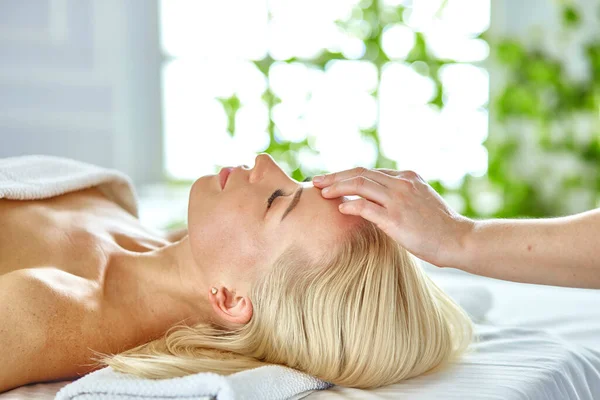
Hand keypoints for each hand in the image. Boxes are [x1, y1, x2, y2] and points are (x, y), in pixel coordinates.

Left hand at [312, 167, 473, 267]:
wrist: (459, 240)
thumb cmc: (439, 227)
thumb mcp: (420, 201)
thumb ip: (399, 196)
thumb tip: (375, 202)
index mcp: (407, 177)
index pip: (370, 172)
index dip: (347, 175)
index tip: (331, 180)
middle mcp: (402, 184)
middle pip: (360, 174)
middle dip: (335, 176)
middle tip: (316, 181)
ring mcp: (398, 200)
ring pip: (359, 185)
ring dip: (337, 187)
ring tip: (321, 192)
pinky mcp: (395, 219)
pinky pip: (366, 207)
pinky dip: (350, 206)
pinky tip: (339, 208)